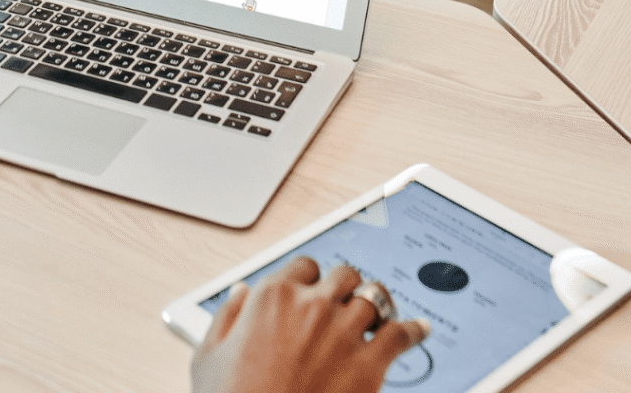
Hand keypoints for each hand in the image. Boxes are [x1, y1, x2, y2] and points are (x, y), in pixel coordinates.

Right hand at [191, 258, 429, 392]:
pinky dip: (414, 330)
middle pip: (344, 275)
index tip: (315, 289)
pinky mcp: (369, 365)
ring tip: (383, 311)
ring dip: (378, 304)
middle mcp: (311, 304)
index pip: (305, 265)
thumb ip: (226, 315)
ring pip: (374, 297)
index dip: (311, 277)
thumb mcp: (209, 354)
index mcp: (273, 296)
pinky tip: (421, 330)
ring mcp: (343, 331)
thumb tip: (240, 292)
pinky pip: (401, 334)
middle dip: (347, 286)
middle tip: (349, 300)